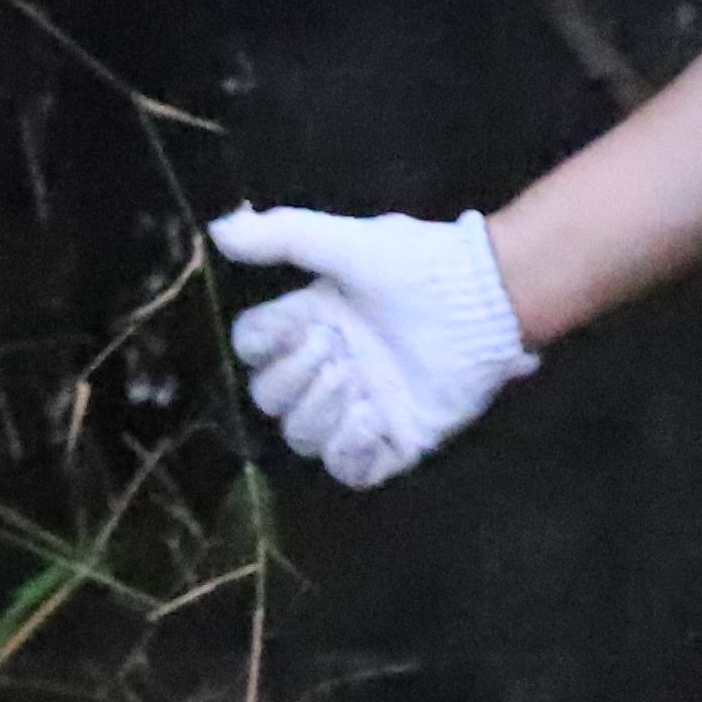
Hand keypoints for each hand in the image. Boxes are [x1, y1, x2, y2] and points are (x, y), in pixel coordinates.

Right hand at [210, 206, 533, 486]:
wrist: (485, 298)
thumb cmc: (418, 264)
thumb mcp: (345, 242)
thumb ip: (282, 236)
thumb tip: (216, 230)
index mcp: (310, 323)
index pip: (253, 351)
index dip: (264, 346)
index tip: (300, 325)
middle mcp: (329, 368)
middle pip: (270, 400)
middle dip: (294, 379)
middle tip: (338, 352)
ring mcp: (361, 406)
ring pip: (303, 438)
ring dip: (319, 412)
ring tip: (357, 381)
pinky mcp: (398, 438)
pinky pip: (352, 470)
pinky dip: (349, 452)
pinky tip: (370, 417)